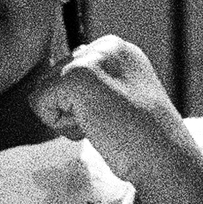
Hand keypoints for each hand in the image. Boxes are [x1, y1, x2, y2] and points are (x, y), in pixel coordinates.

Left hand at [28, 35, 192, 184]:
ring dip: (68, 117)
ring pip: (44, 89)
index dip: (84, 103)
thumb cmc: (144, 141)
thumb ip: (93, 84)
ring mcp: (91, 58)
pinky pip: (38, 102)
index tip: (117, 114)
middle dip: (74, 108)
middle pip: (53, 77)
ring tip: (104, 124)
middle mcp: (106, 45)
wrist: (165, 158)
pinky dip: (59, 124)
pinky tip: (94, 127)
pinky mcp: (76, 76)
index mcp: (118, 49)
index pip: (69, 70)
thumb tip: (55, 81)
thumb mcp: (121, 98)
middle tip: (111, 122)